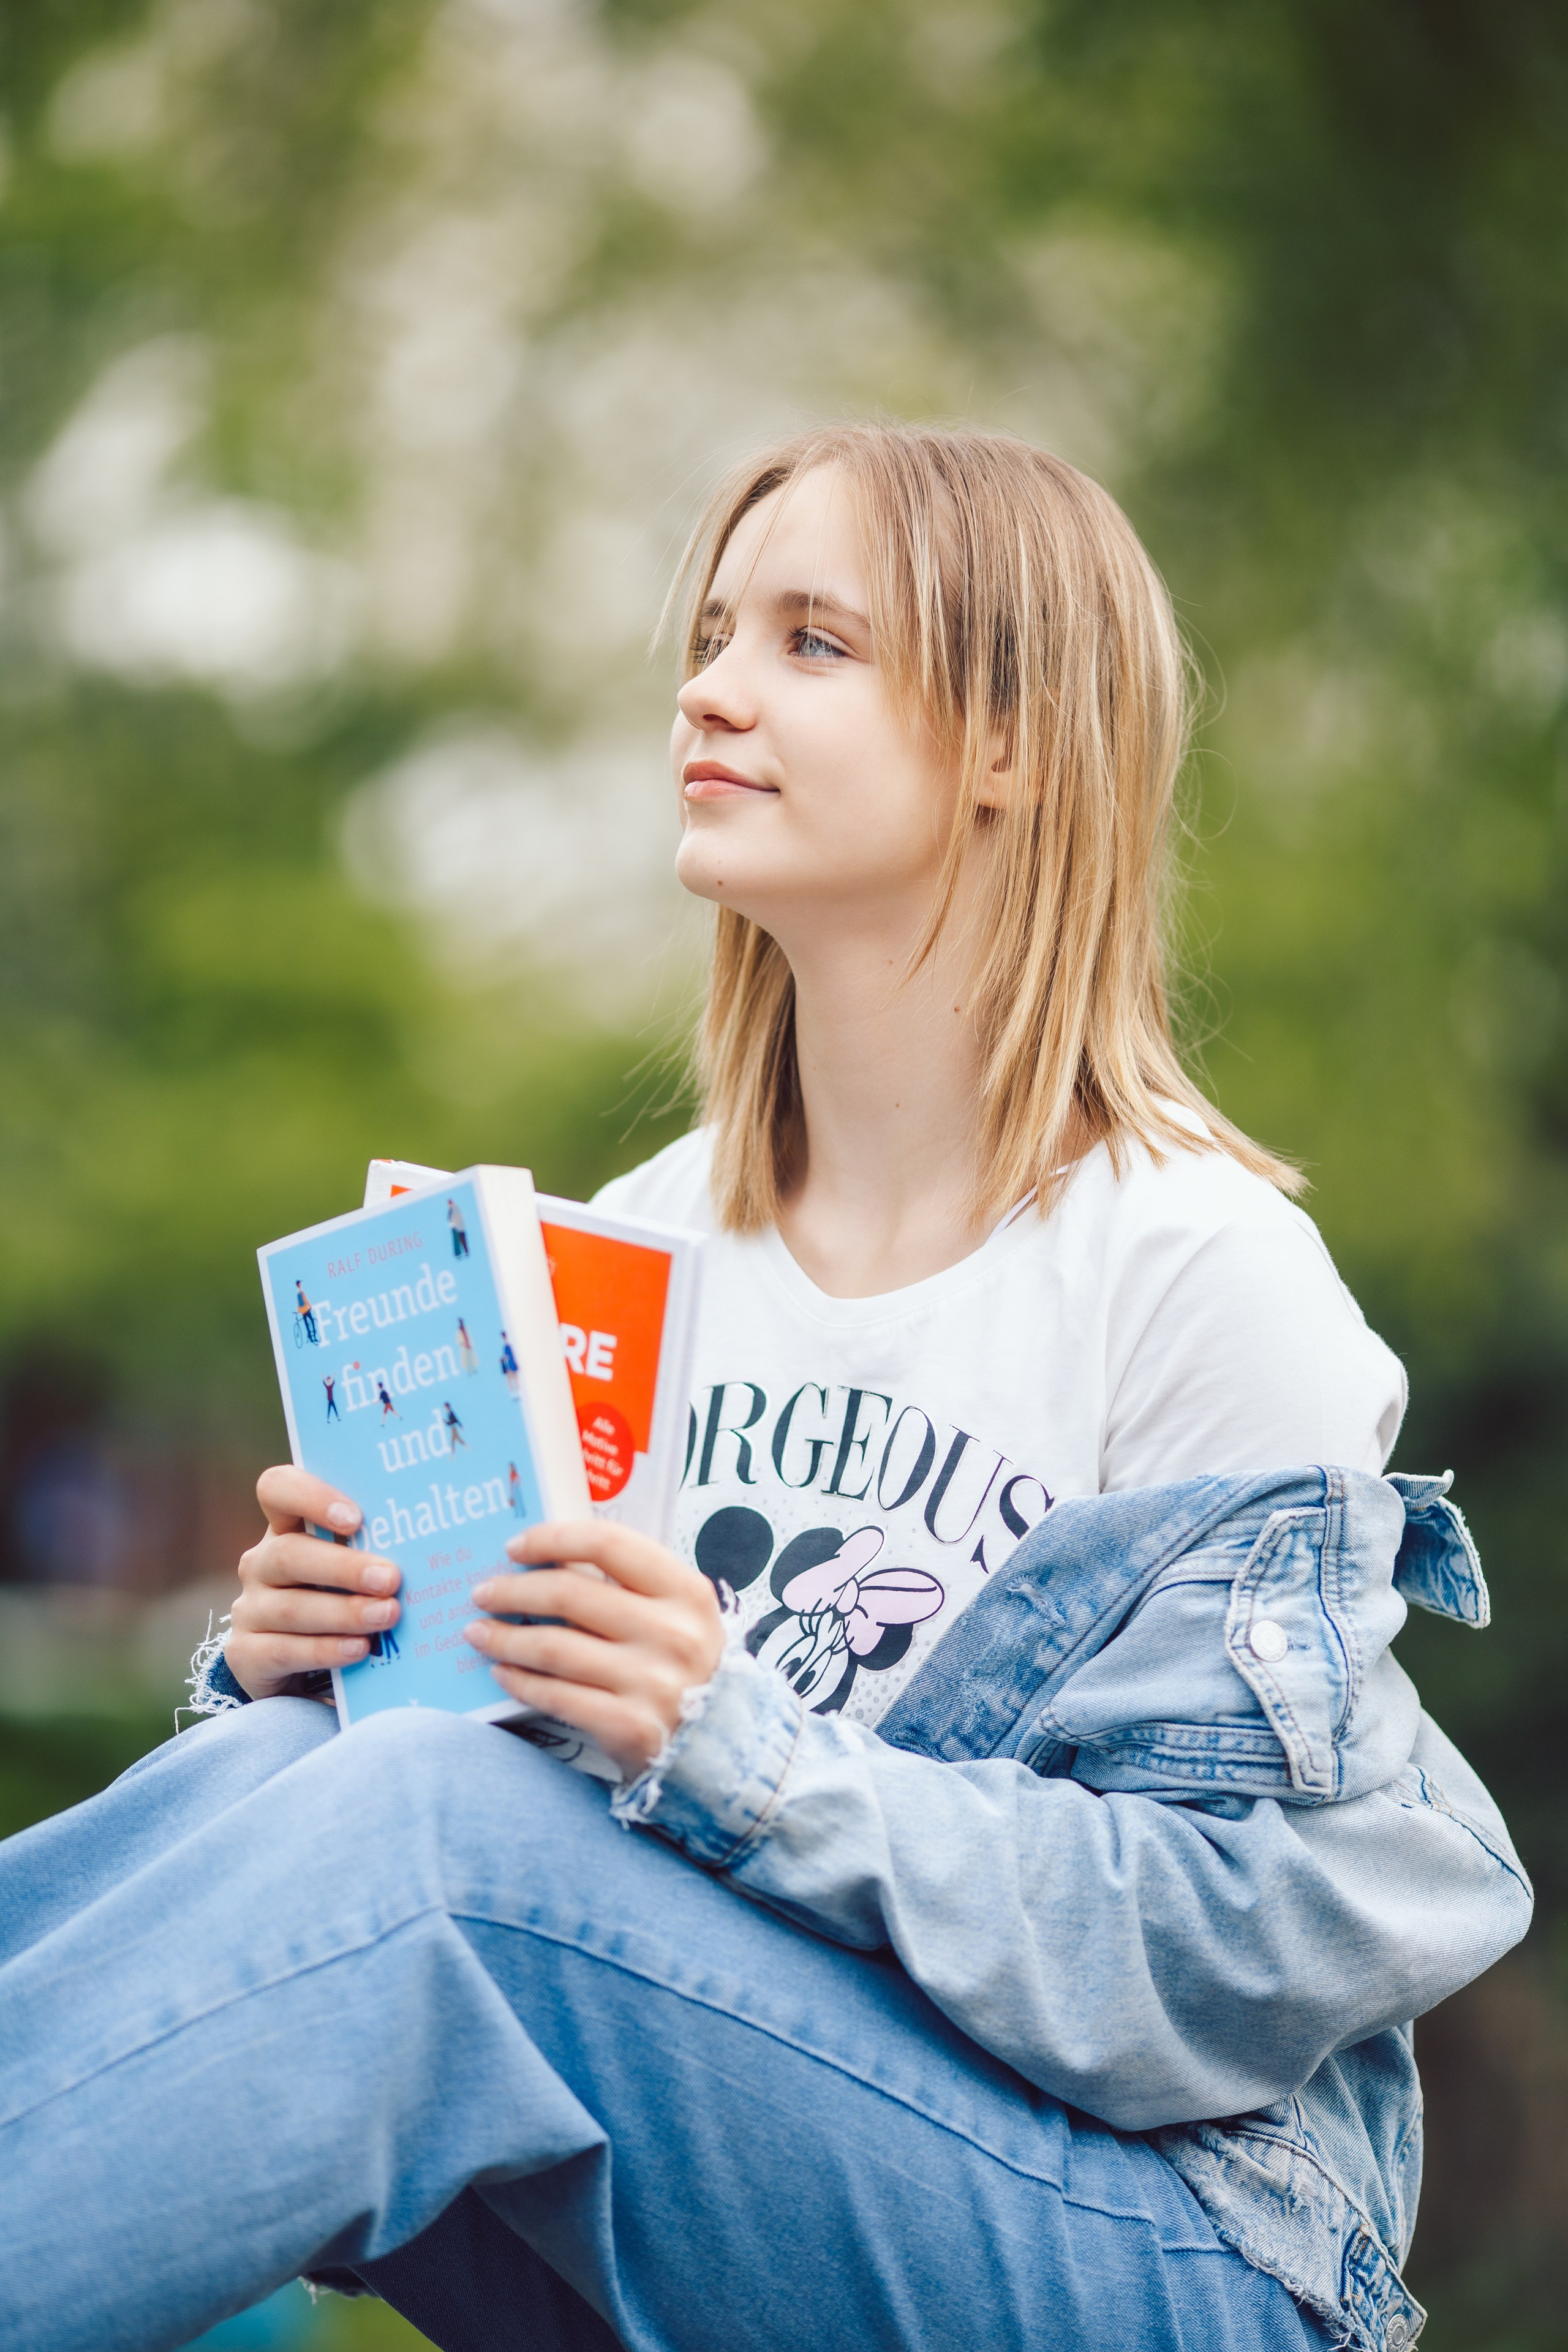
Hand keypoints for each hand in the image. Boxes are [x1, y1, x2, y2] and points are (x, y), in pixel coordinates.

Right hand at [226, 1467, 401, 1702]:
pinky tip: (360, 1649)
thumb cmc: (340, 1598)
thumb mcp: (352, 1568)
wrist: (295, 1664)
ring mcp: (250, 1609)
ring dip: (344, 1612)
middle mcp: (261, 1563)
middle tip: (391, 1578)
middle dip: (344, 1567)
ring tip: (388, 1615)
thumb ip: (376, 1549)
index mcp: (285, 1527)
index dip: (311, 1496)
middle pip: (290, 1555)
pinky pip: (284, 1651)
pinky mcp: (247, 1654)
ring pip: (291, 1608)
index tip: (356, 1518)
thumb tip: (438, 1537)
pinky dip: (326, 1650)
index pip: (278, 1489)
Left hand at [465, 1521, 724, 1779]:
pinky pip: (556, 1696)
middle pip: (569, 1593)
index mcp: (686, 1591)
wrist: (718, 1747)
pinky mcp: (631, 1726)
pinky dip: (520, 1681)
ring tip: (478, 1633)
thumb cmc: (683, 1667)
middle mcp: (672, 1633)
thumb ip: (628, 1585)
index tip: (514, 1547)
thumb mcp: (676, 1614)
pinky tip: (502, 1672)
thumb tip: (547, 1559)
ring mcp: (652, 1682)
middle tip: (482, 1593)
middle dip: (512, 1590)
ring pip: (553, 1647)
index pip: (608, 1543)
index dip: (551, 1538)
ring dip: (504, 1638)